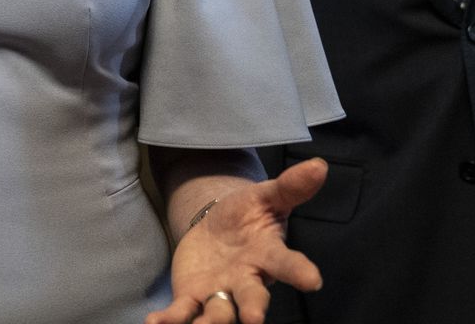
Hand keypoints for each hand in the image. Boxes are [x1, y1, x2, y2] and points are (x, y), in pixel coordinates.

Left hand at [146, 159, 327, 323]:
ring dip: (211, 323)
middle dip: (253, 307)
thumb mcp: (265, 196)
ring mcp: (220, 293)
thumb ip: (290, 186)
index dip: (299, 271)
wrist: (216, 228)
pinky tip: (155, 323)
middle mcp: (247, 280)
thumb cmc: (248, 215)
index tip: (313, 280)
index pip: (287, 262)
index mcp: (267, 255)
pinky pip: (182, 312)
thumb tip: (319, 165)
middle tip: (255, 319)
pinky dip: (170, 320)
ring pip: (219, 314)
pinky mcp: (192, 297)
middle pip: (252, 296)